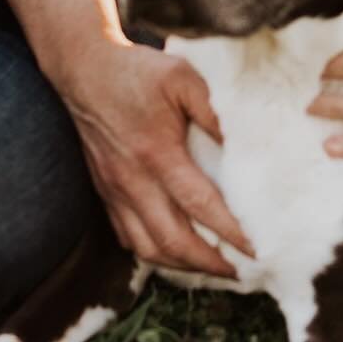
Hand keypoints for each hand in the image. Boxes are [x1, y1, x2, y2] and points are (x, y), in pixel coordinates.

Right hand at [55, 40, 252, 275]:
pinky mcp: (105, 193)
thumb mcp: (184, 78)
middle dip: (208, 263)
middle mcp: (133, 181)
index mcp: (157, 153)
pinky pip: (127, 237)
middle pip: (171, 241)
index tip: (257, 249)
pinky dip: (154, 253)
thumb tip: (248, 142)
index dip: (230, 232)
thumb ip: (216, 110)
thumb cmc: (139, 72)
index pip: (199, 205)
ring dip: (182, 265)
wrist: (85, 70)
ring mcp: (115, 191)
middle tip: (241, 271)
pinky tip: (176, 253)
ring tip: (213, 268)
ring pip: (146, 247)